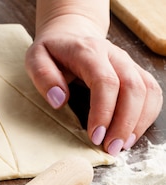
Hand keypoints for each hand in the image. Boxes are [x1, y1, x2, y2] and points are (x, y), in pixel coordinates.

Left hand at [25, 16, 162, 155]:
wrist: (72, 33)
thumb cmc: (52, 51)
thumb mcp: (36, 59)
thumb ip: (44, 77)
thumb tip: (59, 101)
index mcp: (89, 52)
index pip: (106, 82)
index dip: (104, 111)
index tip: (95, 136)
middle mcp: (115, 56)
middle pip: (133, 88)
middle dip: (124, 123)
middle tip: (110, 149)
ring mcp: (128, 63)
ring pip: (147, 91)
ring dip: (138, 122)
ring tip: (121, 146)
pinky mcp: (136, 72)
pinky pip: (152, 93)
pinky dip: (146, 116)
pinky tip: (131, 134)